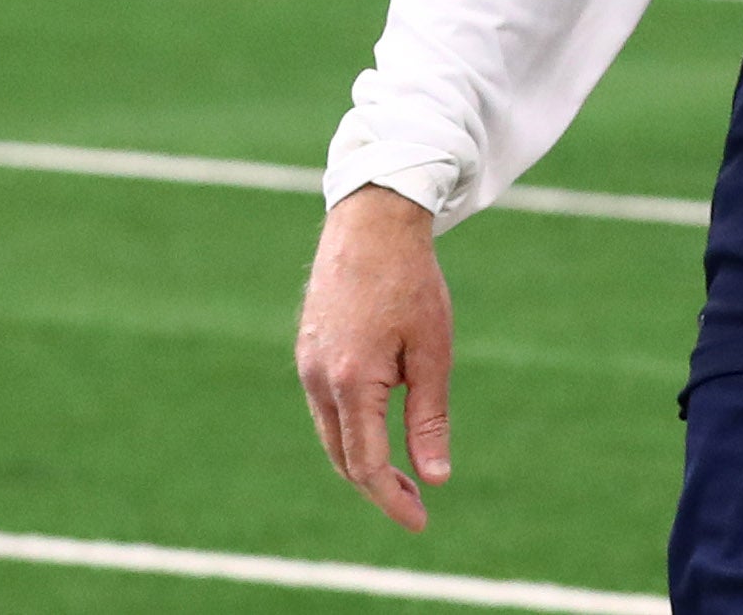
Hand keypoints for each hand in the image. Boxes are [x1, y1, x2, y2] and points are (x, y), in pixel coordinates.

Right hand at [295, 186, 454, 530]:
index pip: (365, 463)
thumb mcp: (432, 351)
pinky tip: (377, 431)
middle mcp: (318, 378)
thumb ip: (429, 417)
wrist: (372, 221)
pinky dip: (349, 429)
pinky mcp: (307, 350)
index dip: (391, 498)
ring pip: (330, 433)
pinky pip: (324, 407)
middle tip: (415, 503)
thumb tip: (436, 477)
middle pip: (343, 456)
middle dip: (377, 486)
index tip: (420, 520)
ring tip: (400, 474)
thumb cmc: (411, 281)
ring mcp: (307, 364)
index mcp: (352, 380)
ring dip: (361, 459)